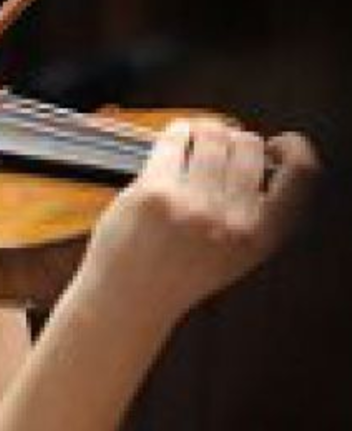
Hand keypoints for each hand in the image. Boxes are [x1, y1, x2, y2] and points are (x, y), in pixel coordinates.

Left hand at [82, 118, 317, 319]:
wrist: (129, 299)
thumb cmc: (178, 273)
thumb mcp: (237, 252)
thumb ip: (253, 211)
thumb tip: (261, 154)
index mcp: (261, 237)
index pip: (302, 174)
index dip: (295, 148)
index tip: (277, 143)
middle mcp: (233, 221)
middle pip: (248, 144)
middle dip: (234, 137)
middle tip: (217, 146)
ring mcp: (194, 205)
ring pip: (212, 136)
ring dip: (203, 131)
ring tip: (193, 141)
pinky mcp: (155, 193)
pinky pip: (175, 140)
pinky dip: (176, 132)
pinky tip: (173, 141)